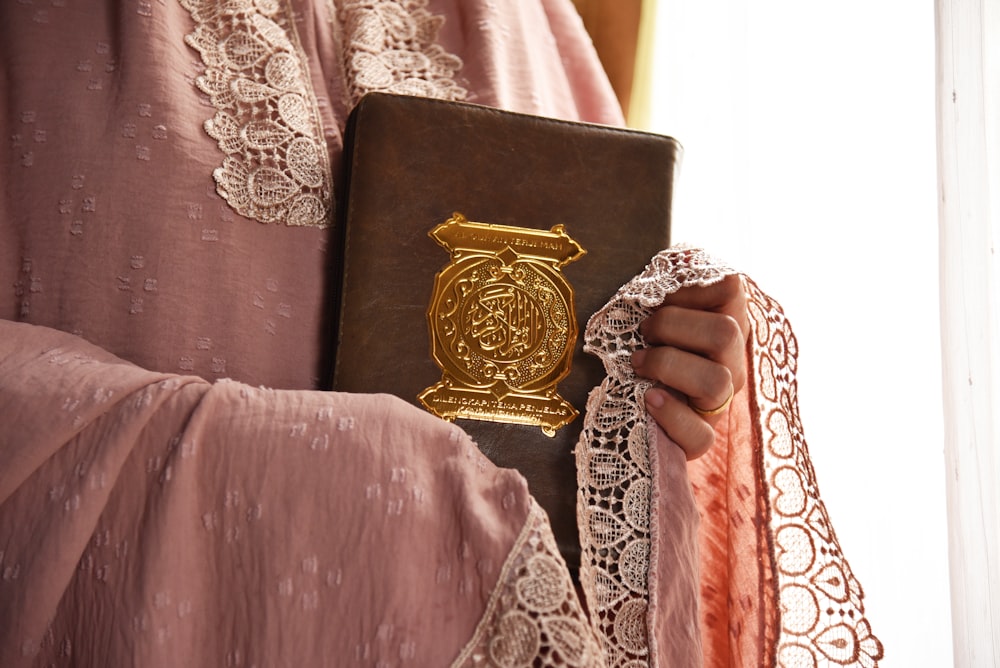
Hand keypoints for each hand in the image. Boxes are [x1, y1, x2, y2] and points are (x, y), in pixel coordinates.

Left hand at [629, 274, 748, 459]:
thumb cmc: (648, 350)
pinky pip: (701, 434)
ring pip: (716, 381)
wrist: (636, 410)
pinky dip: (671, 415)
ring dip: (668, 366)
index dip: (690, 285)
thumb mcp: (657, 315)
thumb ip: (670, 289)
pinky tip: (648, 399)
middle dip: (673, 326)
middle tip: (644, 331)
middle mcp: (732, 361)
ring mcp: (721, 402)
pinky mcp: (702, 438)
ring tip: (638, 363)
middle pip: (725, 334)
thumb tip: (681, 260)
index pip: (730, 288)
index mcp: (725, 322)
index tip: (659, 295)